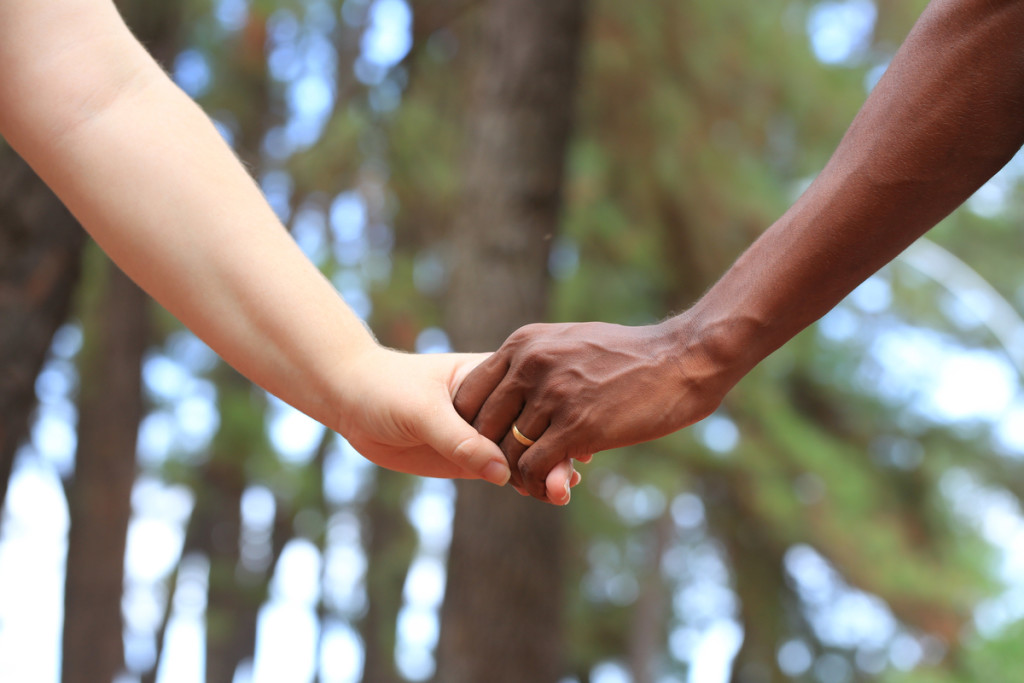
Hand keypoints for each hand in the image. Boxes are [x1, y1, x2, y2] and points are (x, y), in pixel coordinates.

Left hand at [336, 347, 579, 500]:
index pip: (531, 399)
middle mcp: (493, 404)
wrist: (350, 399)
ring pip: (521, 454)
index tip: (576, 444)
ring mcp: (481, 432)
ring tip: (561, 493)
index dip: (554, 421)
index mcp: (490, 375)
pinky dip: (523, 483)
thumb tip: (501, 472)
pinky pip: (501, 472)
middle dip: (553, 454)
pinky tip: (546, 495)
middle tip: (568, 481)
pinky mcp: (466, 457)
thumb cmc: (386, 388)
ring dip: (543, 472)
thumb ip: (459, 440)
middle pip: (532, 430)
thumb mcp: (422, 411)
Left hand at [453, 319, 727, 500]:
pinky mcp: (577, 426)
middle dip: (489, 454)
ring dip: (515, 475)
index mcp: (523, 344)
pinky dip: (536, 485)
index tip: (487, 445)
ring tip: (532, 484)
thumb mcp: (571, 343)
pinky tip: (551, 488)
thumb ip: (536, 360)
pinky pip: (534, 467)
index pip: (468, 392)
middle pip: (480, 424)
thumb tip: (513, 384)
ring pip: (506, 451)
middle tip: (508, 472)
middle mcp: (529, 365)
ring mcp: (552, 395)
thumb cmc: (630, 356)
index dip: (471, 426)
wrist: (681, 359)